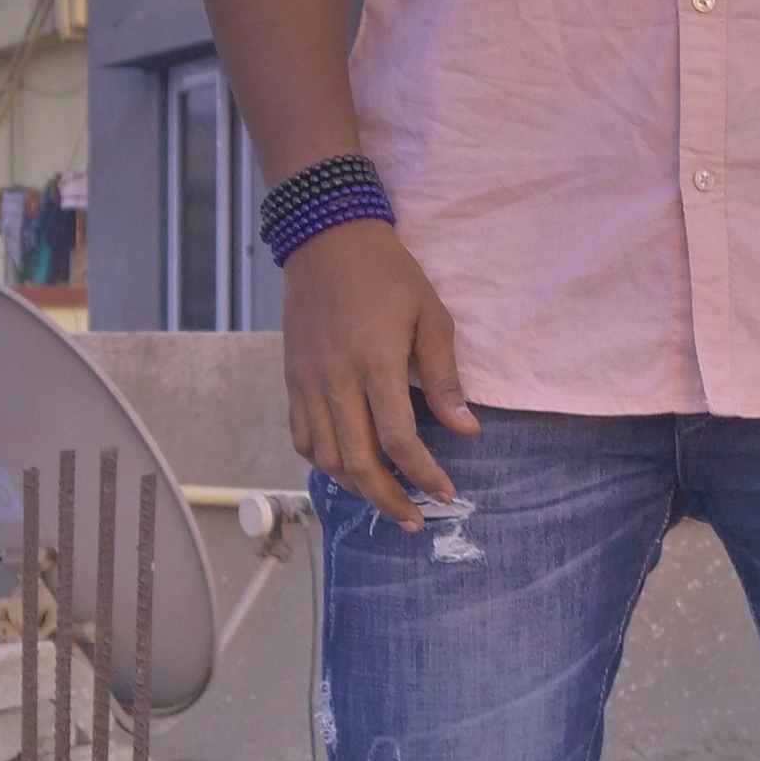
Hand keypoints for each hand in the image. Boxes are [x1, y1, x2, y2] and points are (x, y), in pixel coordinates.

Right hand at [281, 221, 477, 525]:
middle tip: (415, 521)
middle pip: (358, 461)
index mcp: (375, 363)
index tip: (446, 492)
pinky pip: (302, 437)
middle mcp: (335, 380)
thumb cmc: (388, 274)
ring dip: (356, 487)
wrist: (326, 239)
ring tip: (386, 498)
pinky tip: (348, 467)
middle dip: (389, 500)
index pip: (398, 440)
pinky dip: (324, 462)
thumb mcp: (430, 316)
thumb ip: (445, 378)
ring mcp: (308, 382)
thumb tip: (467, 430)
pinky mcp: (292, 380)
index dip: (424, 474)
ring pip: (325, 458)